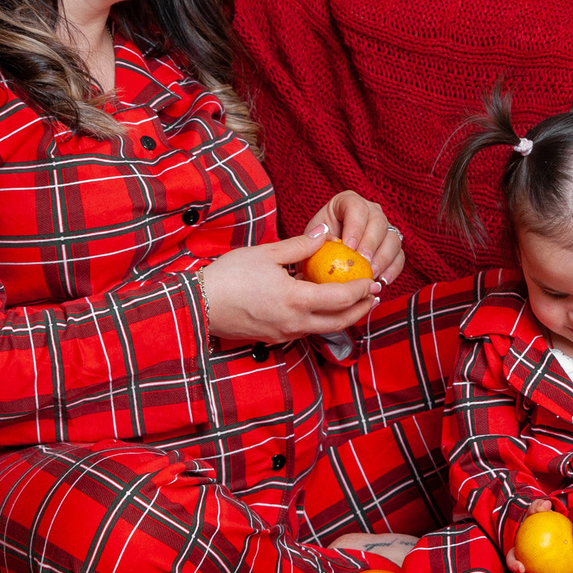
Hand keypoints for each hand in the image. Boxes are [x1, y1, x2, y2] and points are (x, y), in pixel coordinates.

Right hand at [200, 228, 378, 344]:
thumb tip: (324, 234)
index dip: (362, 289)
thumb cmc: (230, 275)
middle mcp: (294, 323)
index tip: (372, 279)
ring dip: (344, 317)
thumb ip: (300, 245)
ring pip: (324, 330)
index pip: (341, 298)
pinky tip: (323, 308)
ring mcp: (284, 334)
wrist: (199, 305)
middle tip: (374, 296)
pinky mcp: (273, 338)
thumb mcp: (266, 253)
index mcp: (296, 300)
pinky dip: (322, 321)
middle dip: (362, 309)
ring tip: (356, 303)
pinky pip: (306, 331)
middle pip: (340, 322)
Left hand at [309, 191, 405, 284]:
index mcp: (348, 202)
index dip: (355, 227)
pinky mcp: (393, 247)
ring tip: (372, 275)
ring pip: (393, 239)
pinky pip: (399, 257)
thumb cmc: (317, 244)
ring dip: (383, 259)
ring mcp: (385, 228)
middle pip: (378, 222)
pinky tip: (382, 281)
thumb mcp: (311, 239)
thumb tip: (320, 245)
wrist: (326, 255)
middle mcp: (371, 211)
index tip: (348, 248)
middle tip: (363, 263)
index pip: (356, 208)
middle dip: (371, 244)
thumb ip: (313, 241)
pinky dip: (393, 270)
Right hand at [506, 500, 572, 572]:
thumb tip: (545, 504)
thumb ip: (538, 507)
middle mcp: (530, 566)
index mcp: (519, 553)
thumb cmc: (538, 519)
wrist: (548, 524)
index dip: (515, 566)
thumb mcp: (536, 511)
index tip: (522, 568)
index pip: (513, 561)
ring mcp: (544, 571)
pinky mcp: (558, 571)